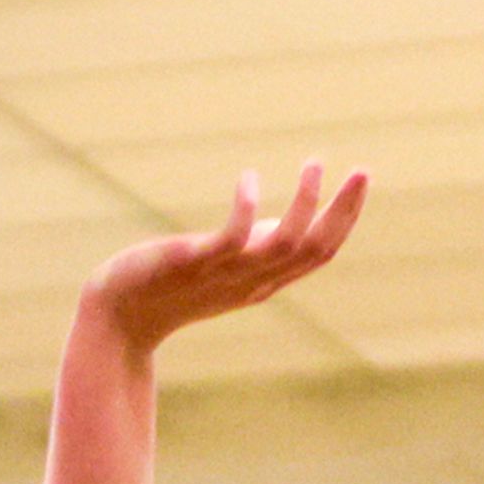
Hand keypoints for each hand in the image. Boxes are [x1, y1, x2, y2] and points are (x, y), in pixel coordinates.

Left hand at [91, 162, 365, 349]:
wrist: (120, 319)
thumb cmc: (171, 290)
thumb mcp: (225, 270)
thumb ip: (256, 250)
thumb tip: (282, 225)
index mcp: (262, 282)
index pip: (318, 255)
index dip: (345, 219)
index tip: (360, 181)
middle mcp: (251, 282)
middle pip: (312, 251)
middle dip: (343, 211)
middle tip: (363, 171)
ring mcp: (224, 274)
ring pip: (282, 245)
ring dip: (305, 204)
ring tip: (315, 164)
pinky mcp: (194, 264)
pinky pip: (231, 238)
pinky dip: (247, 208)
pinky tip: (250, 178)